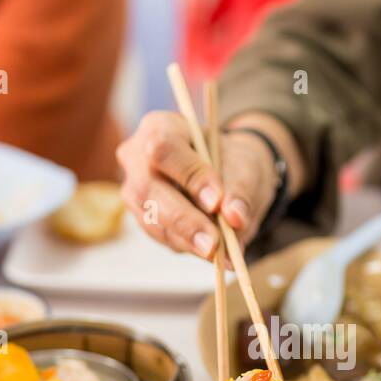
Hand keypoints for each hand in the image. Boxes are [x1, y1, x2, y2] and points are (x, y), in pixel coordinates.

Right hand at [116, 110, 278, 258]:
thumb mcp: (246, 168)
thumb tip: (234, 218)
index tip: (216, 201)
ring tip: (223, 253)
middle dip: (183, 219)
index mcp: (160, 127)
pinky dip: (189, 247)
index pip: (163, 149)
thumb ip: (240, 190)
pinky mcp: (143, 218)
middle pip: (148, 188)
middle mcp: (136, 156)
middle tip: (215, 245)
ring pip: (152, 219)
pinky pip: (161, 237)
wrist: (229, 178)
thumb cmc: (233, 164)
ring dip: (188, 239)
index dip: (188, 176)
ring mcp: (134, 189)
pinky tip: (215, 252)